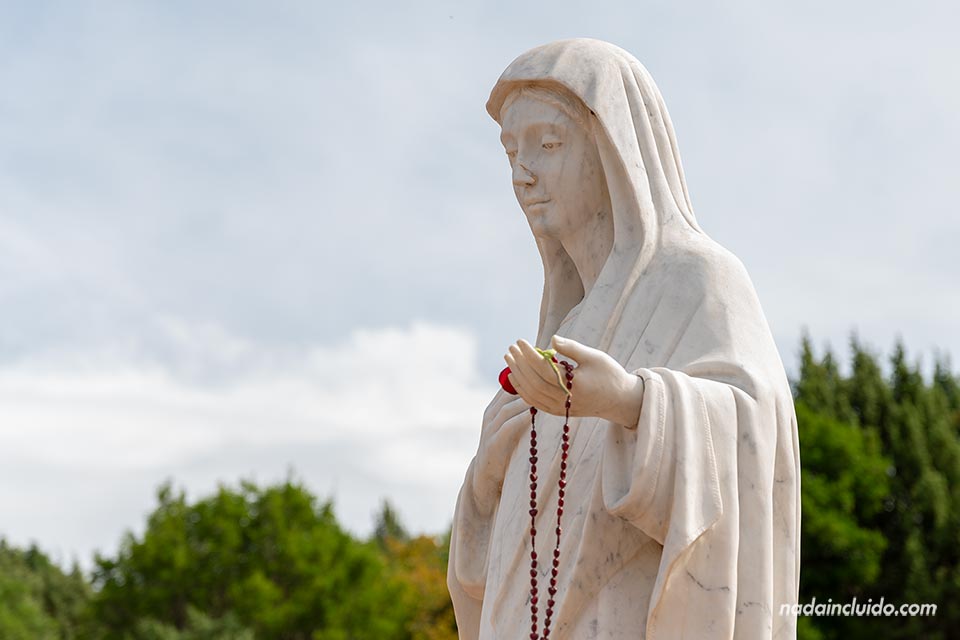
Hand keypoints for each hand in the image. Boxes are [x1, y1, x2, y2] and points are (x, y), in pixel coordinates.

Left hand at [503, 335, 644, 426]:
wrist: (620, 401)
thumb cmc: (609, 375)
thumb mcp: (594, 357)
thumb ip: (571, 348)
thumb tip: (551, 339)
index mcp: (574, 385)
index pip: (544, 369)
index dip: (529, 354)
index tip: (520, 341)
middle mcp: (564, 400)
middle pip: (534, 382)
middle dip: (520, 364)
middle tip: (511, 348)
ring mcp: (560, 408)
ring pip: (532, 394)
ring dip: (518, 376)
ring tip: (509, 360)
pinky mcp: (558, 412)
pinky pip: (535, 402)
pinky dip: (523, 391)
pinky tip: (515, 378)